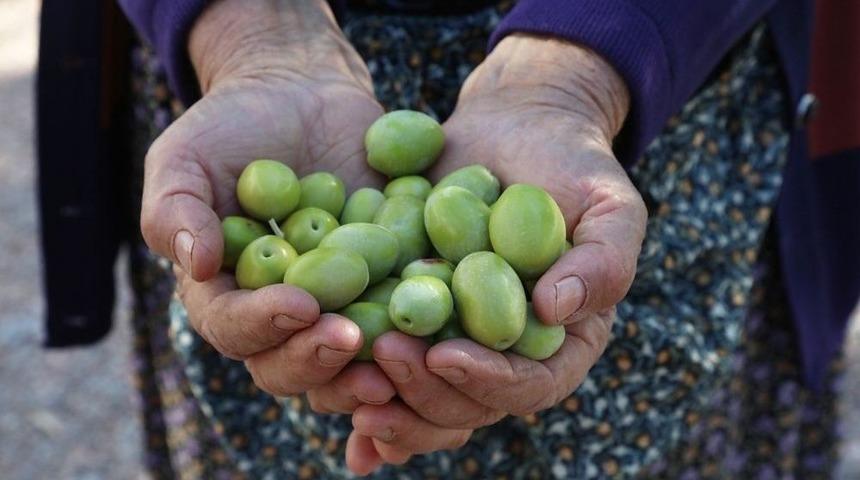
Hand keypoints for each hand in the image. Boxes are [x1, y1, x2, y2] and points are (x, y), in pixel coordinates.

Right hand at [142, 0, 389, 399]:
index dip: (262, 325)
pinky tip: (442, 339)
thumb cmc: (233, 125)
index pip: (233, 328)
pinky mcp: (382, 290)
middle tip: (352, 340)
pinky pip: (399, 328)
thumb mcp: (185, 155)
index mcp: (224, 296)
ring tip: (397, 363)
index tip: (299, 305)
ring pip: (344, 365)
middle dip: (317, 360)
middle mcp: (278, 316)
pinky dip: (415, 342)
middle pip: (288, 366)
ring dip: (366, 373)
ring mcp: (335, 309)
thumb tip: (197, 265)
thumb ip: (175, 209)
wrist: (303, 97)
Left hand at [333, 35, 647, 472]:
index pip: (531, 386)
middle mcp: (503, 356)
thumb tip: (553, 311)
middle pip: (465, 406)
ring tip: (343, 383)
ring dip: (379, 401)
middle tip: (384, 355)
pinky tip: (325, 391)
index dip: (490, 383)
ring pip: (416, 397)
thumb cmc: (571, 166)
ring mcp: (452, 339)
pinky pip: (380, 362)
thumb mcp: (609, 205)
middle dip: (422, 392)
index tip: (445, 356)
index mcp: (558, 345)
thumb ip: (602, 261)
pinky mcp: (407, 316)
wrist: (513, 129)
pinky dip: (353, 386)